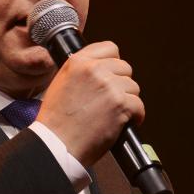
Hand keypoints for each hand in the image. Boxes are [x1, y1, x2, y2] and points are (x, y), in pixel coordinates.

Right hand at [35, 41, 143, 168]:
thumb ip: (80, 72)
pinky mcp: (121, 104)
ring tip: (111, 115)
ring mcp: (109, 87)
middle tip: (109, 101)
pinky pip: (139, 106)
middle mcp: (95, 70)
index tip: (111, 75)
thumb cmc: (54, 122)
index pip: (109, 48)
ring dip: (127, 101)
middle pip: (125, 68)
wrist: (56, 145)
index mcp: (78, 62)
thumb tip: (100, 70)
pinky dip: (134, 116)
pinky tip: (122, 123)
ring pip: (133, 87)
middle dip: (120, 84)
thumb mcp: (59, 84)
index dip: (112, 63)